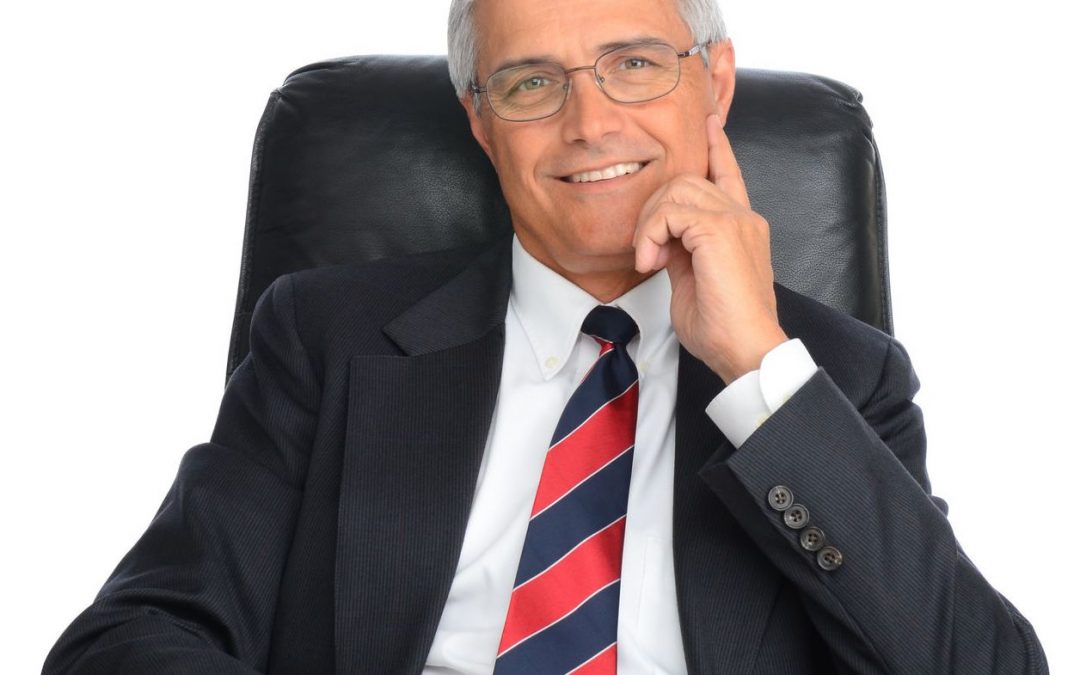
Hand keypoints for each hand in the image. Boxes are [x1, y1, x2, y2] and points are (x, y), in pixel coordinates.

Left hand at [632, 114, 787, 383]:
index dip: (715, 144)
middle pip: (688, 178)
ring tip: (650, 258)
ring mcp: (736, 220)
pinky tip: (653, 262)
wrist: (746, 350)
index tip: (708, 119)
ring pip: (677, 189)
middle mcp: (743, 216)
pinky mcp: (722, 231)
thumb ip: (682, 250)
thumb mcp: (693, 279)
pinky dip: (653, 233)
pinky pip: (672, 211)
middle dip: (655, 207)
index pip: (726, 171)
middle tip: (647, 249)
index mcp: (741, 226)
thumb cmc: (722, 328)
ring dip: (651, 222)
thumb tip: (662, 239)